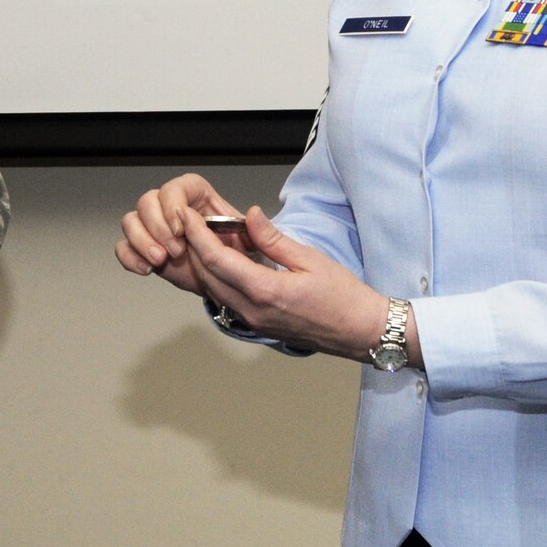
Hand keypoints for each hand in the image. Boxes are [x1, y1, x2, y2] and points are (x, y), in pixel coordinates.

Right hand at [115, 174, 248, 294]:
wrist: (228, 280)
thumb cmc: (240, 255)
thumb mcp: (256, 243)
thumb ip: (259, 231)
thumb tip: (255, 214)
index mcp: (197, 196)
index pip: (176, 187)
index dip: (172, 204)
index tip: (181, 228)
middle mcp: (171, 207)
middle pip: (148, 202)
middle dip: (157, 228)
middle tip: (174, 251)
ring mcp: (155, 228)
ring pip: (131, 221)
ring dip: (141, 241)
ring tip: (159, 260)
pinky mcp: (145, 249)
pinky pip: (124, 247)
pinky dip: (130, 257)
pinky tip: (146, 269)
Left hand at [179, 207, 414, 364]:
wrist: (359, 331)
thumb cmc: (342, 295)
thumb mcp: (309, 257)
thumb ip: (273, 238)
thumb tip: (249, 215)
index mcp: (265, 290)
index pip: (217, 259)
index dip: (197, 235)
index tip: (186, 215)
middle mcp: (252, 310)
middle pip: (208, 275)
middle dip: (193, 247)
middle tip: (187, 222)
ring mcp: (252, 321)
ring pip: (213, 289)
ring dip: (202, 263)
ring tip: (199, 237)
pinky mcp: (256, 326)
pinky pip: (226, 299)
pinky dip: (216, 278)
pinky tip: (220, 261)